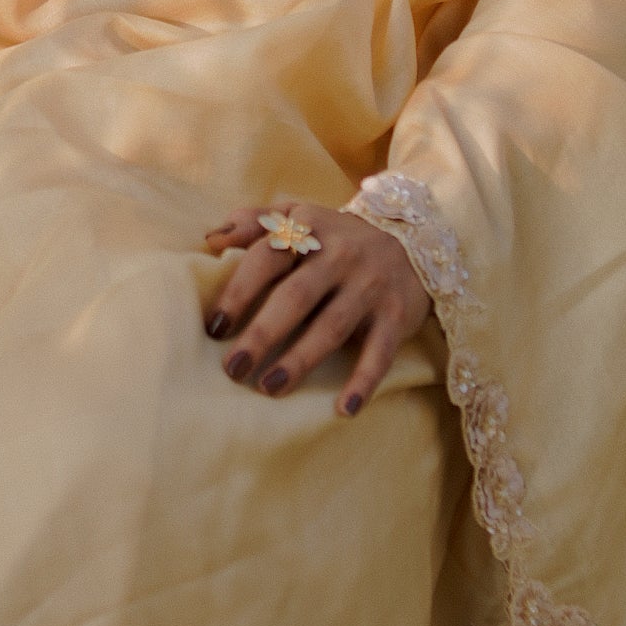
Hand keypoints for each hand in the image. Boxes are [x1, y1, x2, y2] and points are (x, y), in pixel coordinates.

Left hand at [203, 202, 429, 419]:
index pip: (268, 259)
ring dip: (301, 360)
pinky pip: (379, 353)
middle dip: (263, 334)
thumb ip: (255, 222)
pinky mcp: (396, 315)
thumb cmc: (336, 237)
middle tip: (234, 369)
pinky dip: (364, 382)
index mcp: (309, 229)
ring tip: (270, 387)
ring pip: (332, 326)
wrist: (414, 239)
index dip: (239, 292)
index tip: (215, 328)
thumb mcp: (298, 216)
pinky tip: (344, 410)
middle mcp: (341, 255)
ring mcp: (370, 286)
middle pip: (296, 297)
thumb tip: (211, 238)